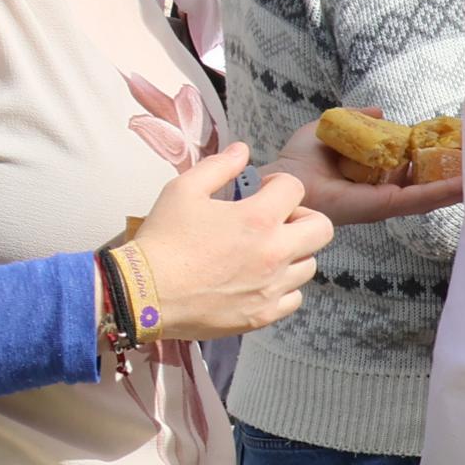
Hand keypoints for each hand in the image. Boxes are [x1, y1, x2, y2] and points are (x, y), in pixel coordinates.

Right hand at [123, 144, 329, 339]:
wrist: (142, 294)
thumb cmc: (161, 240)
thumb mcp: (182, 190)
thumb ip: (218, 166)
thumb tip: (242, 150)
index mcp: (258, 219)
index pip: (295, 188)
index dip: (279, 184)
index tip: (262, 191)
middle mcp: (275, 253)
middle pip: (322, 228)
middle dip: (303, 217)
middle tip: (277, 221)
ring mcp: (272, 287)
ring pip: (309, 264)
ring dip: (294, 253)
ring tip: (265, 251)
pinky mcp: (264, 314)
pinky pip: (294, 298)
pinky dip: (283, 287)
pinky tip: (259, 280)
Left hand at [262, 116, 461, 225]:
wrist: (285, 178)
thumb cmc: (301, 160)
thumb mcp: (334, 127)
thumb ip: (359, 121)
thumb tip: (380, 112)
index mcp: (374, 175)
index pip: (412, 166)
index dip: (434, 153)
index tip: (456, 141)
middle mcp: (385, 191)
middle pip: (428, 181)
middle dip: (454, 170)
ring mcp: (388, 201)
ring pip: (432, 193)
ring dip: (459, 182)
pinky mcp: (386, 207)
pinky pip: (420, 199)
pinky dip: (445, 192)